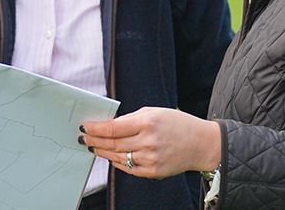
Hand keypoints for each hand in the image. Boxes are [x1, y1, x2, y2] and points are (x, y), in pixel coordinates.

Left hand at [80, 107, 220, 178]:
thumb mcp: (154, 112)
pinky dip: (117, 164)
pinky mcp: (154, 171)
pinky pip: (129, 169)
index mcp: (147, 123)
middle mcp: (148, 142)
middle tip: (84, 139)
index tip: (85, 127)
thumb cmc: (176, 124)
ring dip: (103, 153)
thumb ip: (130, 118)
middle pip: (113, 144)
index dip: (96, 129)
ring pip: (118, 157)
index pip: (113, 128)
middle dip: (95, 141)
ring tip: (94, 148)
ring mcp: (151, 158)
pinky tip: (110, 158)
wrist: (200, 143)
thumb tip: (109, 125)